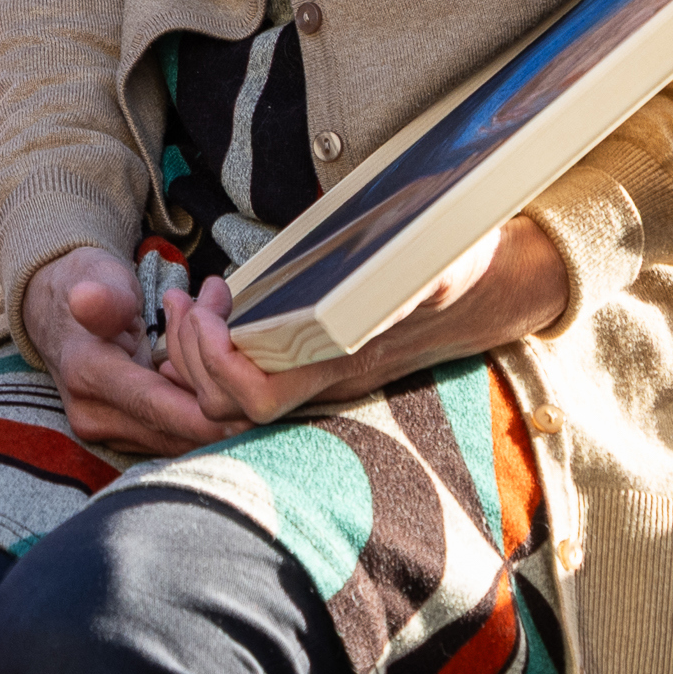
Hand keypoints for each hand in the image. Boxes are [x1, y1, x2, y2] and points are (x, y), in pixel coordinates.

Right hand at [19, 244, 232, 460]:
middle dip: (226, 398)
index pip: (161, 408)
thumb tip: (86, 300)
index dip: (215, 410)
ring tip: (226, 349)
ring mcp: (110, 431)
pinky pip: (179, 432)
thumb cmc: (85, 286)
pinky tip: (206, 371)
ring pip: (187, 437)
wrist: (52, 311)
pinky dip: (202, 406)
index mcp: (87, 375)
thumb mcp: (97, 275)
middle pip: (182, 431)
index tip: (258, 397)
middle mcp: (95, 415)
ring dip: (217, 402)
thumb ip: (102, 295)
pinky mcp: (127, 436)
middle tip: (246, 350)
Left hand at [164, 214, 567, 430]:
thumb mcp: (445, 267)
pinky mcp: (311, 369)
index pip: (259, 398)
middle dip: (188, 354)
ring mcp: (316, 382)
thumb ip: (429, 279)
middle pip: (226, 406)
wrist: (487, 294)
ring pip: (228, 401)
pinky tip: (205, 316)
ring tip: (185, 302)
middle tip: (185, 297)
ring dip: (190, 355)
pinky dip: (209, 356)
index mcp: (344, 365)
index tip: (209, 305)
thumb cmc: (458, 273)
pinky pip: (243, 382)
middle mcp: (324, 385)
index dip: (216, 362)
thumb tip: (429, 279)